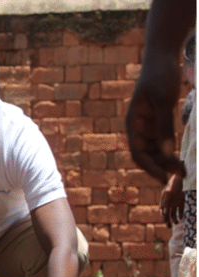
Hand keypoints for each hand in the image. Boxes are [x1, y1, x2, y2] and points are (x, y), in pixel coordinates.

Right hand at [125, 54, 185, 183]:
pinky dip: (170, 151)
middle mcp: (138, 128)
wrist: (162, 57)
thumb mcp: (165, 101)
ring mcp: (148, 126)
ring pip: (155, 151)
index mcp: (133, 124)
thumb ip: (165, 127)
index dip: (151, 167)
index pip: (138, 153)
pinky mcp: (158, 122)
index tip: (165, 178)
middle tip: (180, 176)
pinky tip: (181, 158)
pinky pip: (162, 142)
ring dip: (166, 162)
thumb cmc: (160, 75)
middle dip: (161, 167)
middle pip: (146, 155)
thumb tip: (167, 153)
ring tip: (183, 170)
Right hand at [160, 173, 183, 226]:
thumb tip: (163, 213)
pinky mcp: (181, 202)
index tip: (165, 221)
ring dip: (174, 218)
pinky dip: (180, 214)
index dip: (163, 217)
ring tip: (176, 223)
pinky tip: (181, 218)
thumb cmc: (172, 185)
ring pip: (173, 213)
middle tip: (168, 227)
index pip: (162, 211)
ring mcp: (175, 202)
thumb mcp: (168, 193)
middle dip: (167, 220)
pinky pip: (180, 209)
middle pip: (167, 214)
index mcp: (163, 201)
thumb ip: (165, 203)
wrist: (180, 179)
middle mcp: (168, 203)